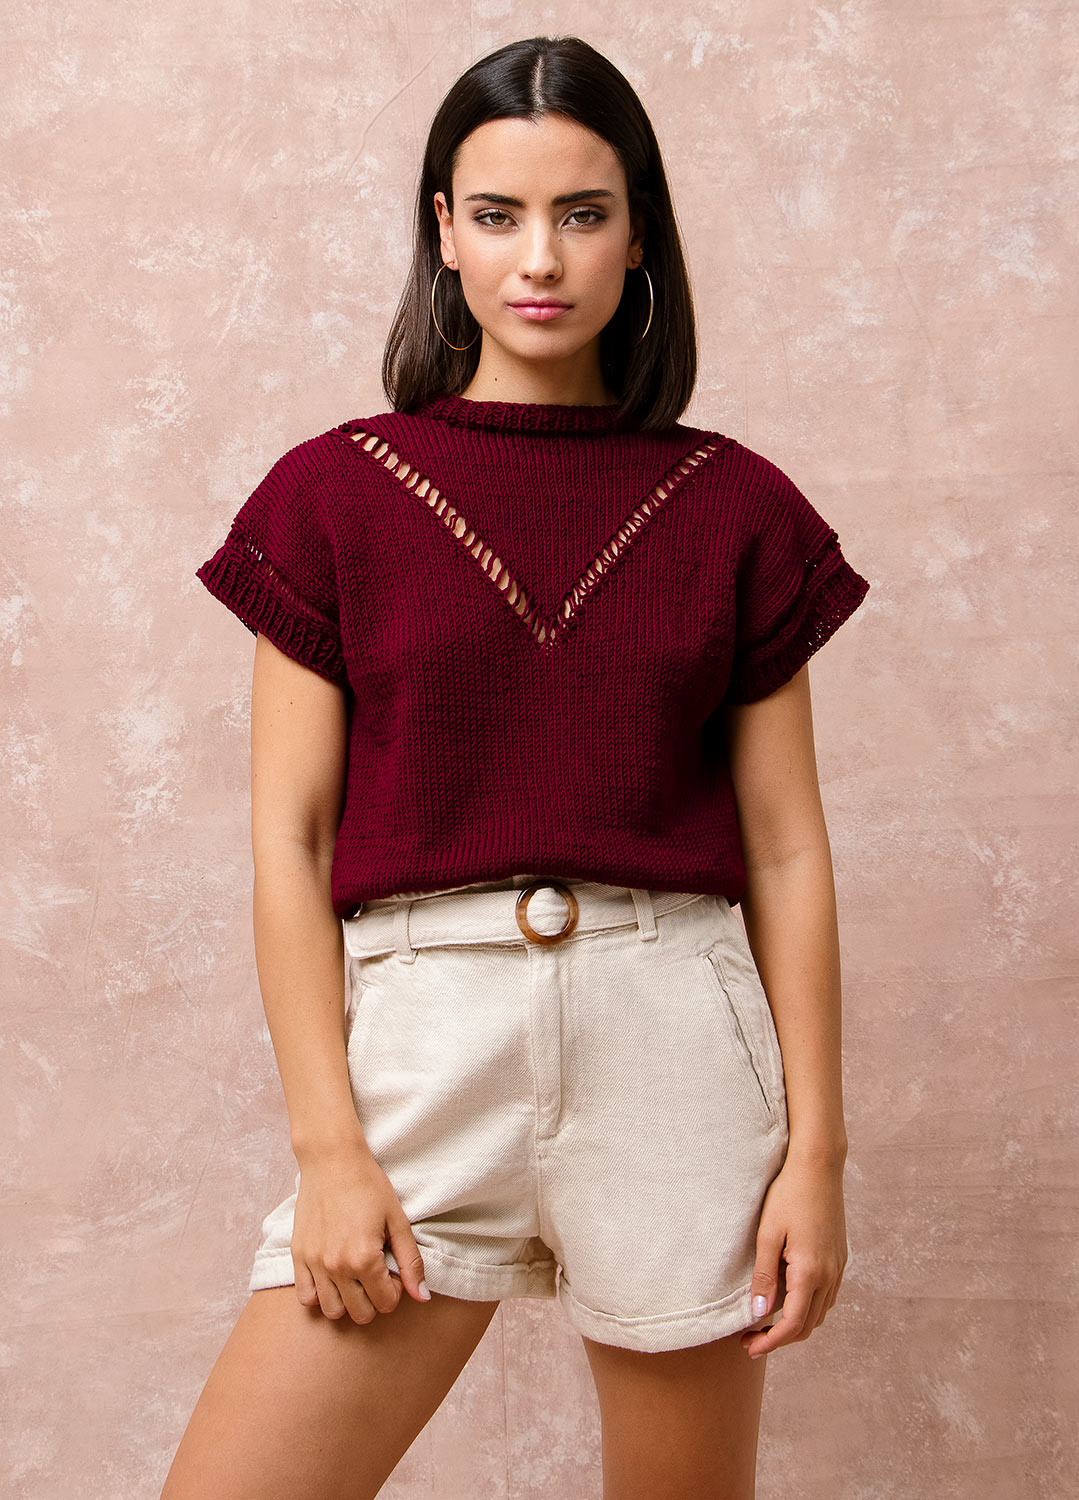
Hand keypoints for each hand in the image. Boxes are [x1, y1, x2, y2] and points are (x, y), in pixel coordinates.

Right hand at [290, 1140, 430, 1322]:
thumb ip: (411, 1262)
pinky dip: (320, 1295)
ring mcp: (313, 1263)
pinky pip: (305, 1296)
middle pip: (360, 1313)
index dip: (396, 1290)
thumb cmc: (368, 1185)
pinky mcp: (297, 1256)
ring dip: (347, 1301)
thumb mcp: (398, 1221)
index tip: (393, 1270)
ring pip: (332, 1311)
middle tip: (376, 1273)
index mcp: (364, 1258)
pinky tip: (332, 1275)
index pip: (386, 1303)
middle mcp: (336, 1266)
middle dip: (374, 1299)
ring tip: (354, 1276)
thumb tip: (423, 1297)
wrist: (332, 1160)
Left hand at [740, 1149, 847, 1357]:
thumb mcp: (768, 1234)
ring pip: (820, 1311)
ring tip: (766, 1319)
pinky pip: (827, 1295)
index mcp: (811, 1272)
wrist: (818, 1166)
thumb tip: (760, 1314)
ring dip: (795, 1323)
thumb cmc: (787, 1194)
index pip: (793, 1324)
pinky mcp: (840, 1256)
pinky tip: (788, 1296)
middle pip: (808, 1324)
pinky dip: (808, 1306)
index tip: (749, 1348)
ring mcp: (838, 1266)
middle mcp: (830, 1274)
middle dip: (780, 1337)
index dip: (771, 1342)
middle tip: (750, 1337)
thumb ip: (765, 1277)